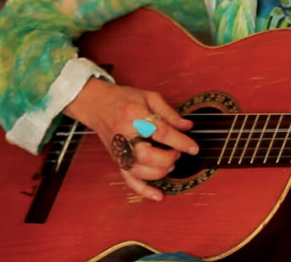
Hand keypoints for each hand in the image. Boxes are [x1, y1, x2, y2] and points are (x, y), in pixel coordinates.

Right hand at [64, 78, 198, 201]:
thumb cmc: (122, 99)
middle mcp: (124, 135)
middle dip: (167, 158)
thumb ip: (169, 112)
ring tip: (169, 162)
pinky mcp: (118, 159)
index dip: (180, 141)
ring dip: (160, 171)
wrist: (96, 103)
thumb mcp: (148, 97)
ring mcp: (119, 150)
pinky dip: (144, 190)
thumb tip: (187, 126)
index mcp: (134, 115)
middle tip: (176, 152)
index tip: (193, 147)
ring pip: (140, 171)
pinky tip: (159, 195)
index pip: (160, 132)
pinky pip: (130, 179)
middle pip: (147, 155)